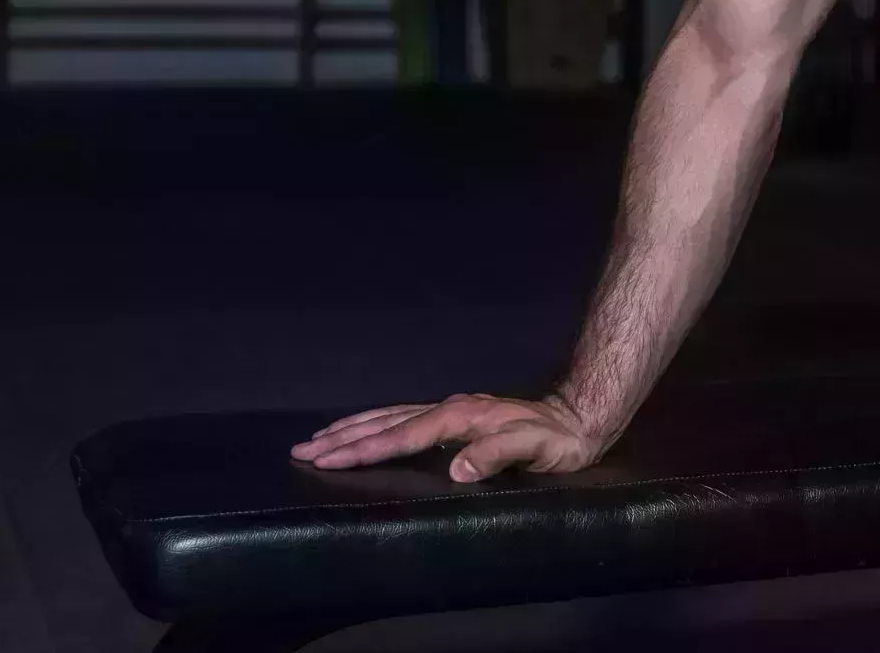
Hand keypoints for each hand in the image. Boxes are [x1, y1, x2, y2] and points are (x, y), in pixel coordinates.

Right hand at [290, 393, 606, 483]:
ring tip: (319, 438)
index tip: (327, 457)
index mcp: (460, 418)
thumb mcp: (534, 450)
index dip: (363, 448)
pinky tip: (365, 429)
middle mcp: (449, 409)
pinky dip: (376, 423)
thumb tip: (456, 470)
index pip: (401, 435)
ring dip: (353, 427)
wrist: (578, 418)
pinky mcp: (455, 417)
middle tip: (301, 449)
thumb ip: (495, 456)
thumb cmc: (557, 441)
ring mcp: (451, 411)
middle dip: (343, 437)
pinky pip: (404, 418)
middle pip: (385, 422)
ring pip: (391, 416)